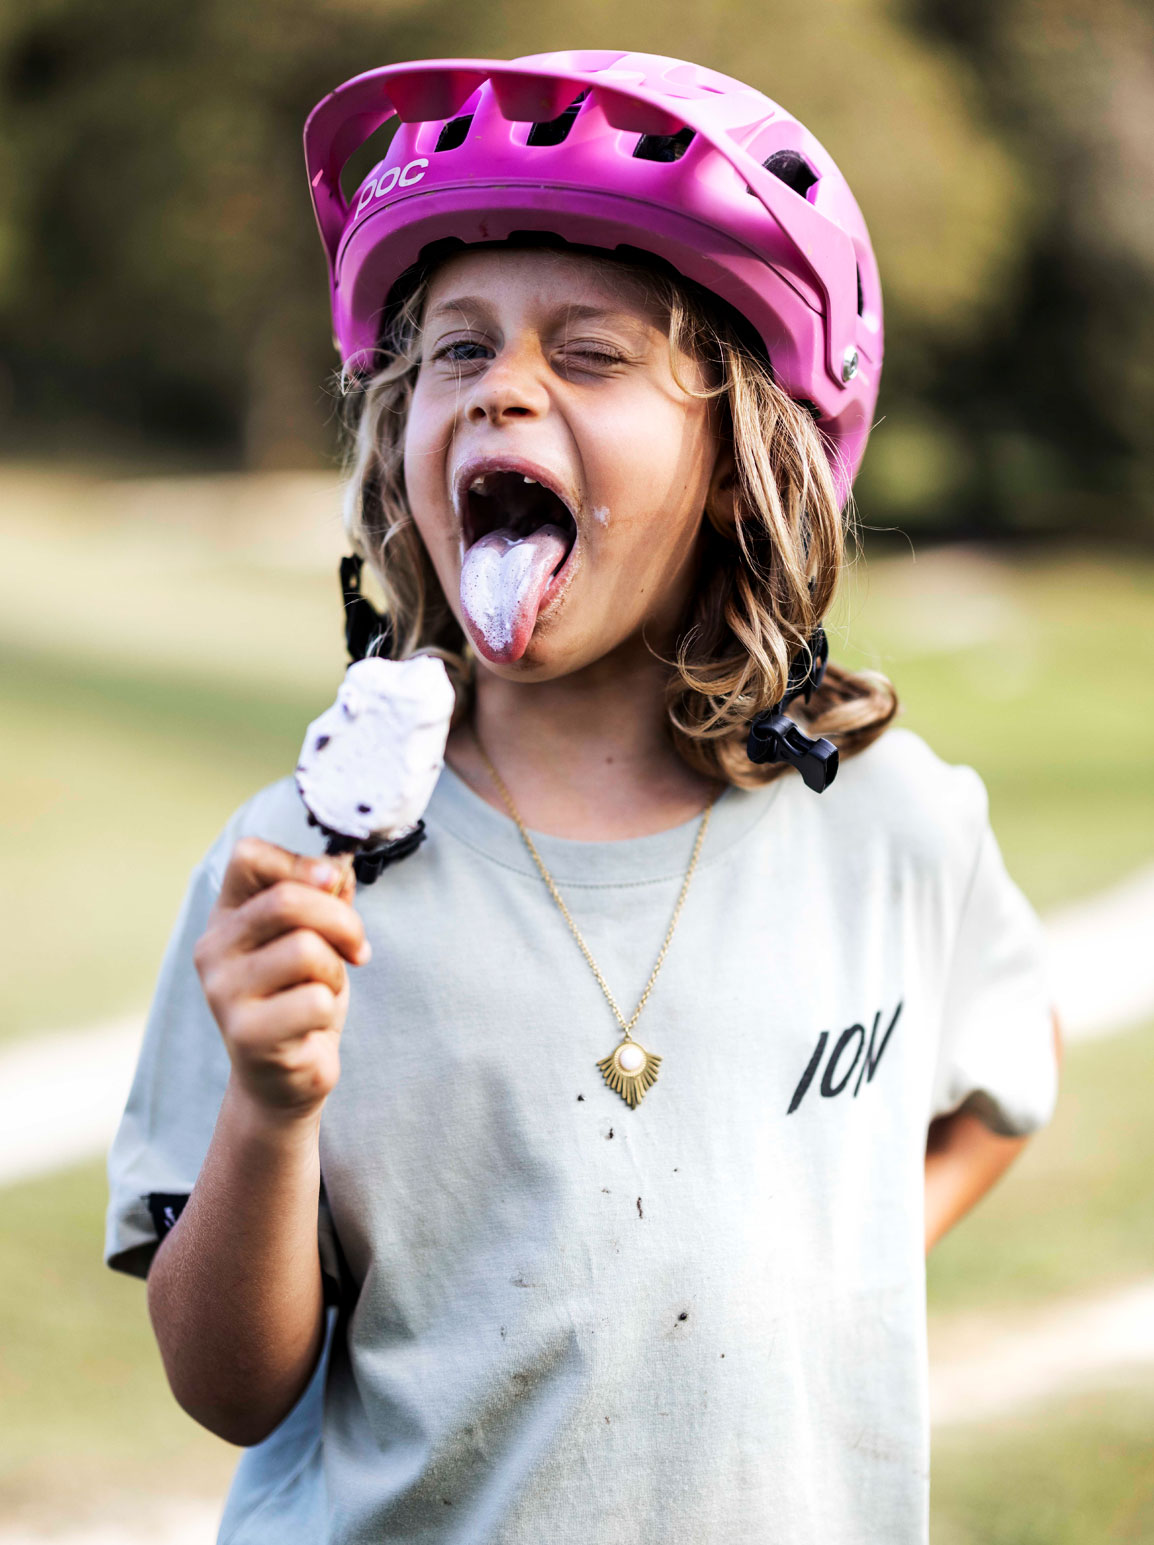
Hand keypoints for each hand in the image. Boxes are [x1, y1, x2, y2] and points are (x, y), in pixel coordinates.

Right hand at [193, 838, 369, 1119]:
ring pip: (306, 950)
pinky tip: (313, 1024)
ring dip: (335, 972)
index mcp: (227, 915)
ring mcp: (223, 993)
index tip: (333, 884)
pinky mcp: (246, 1034)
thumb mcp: (314, 937)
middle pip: (287, 901)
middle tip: (357, 948)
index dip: (300, 862)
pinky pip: (314, 999)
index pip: (249, 855)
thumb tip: (340, 863)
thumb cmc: (300, 997)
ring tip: (324, 991)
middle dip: (341, 920)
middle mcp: (213, 949)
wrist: (286, 1076)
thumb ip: (323, 895)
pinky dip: (329, 1008)